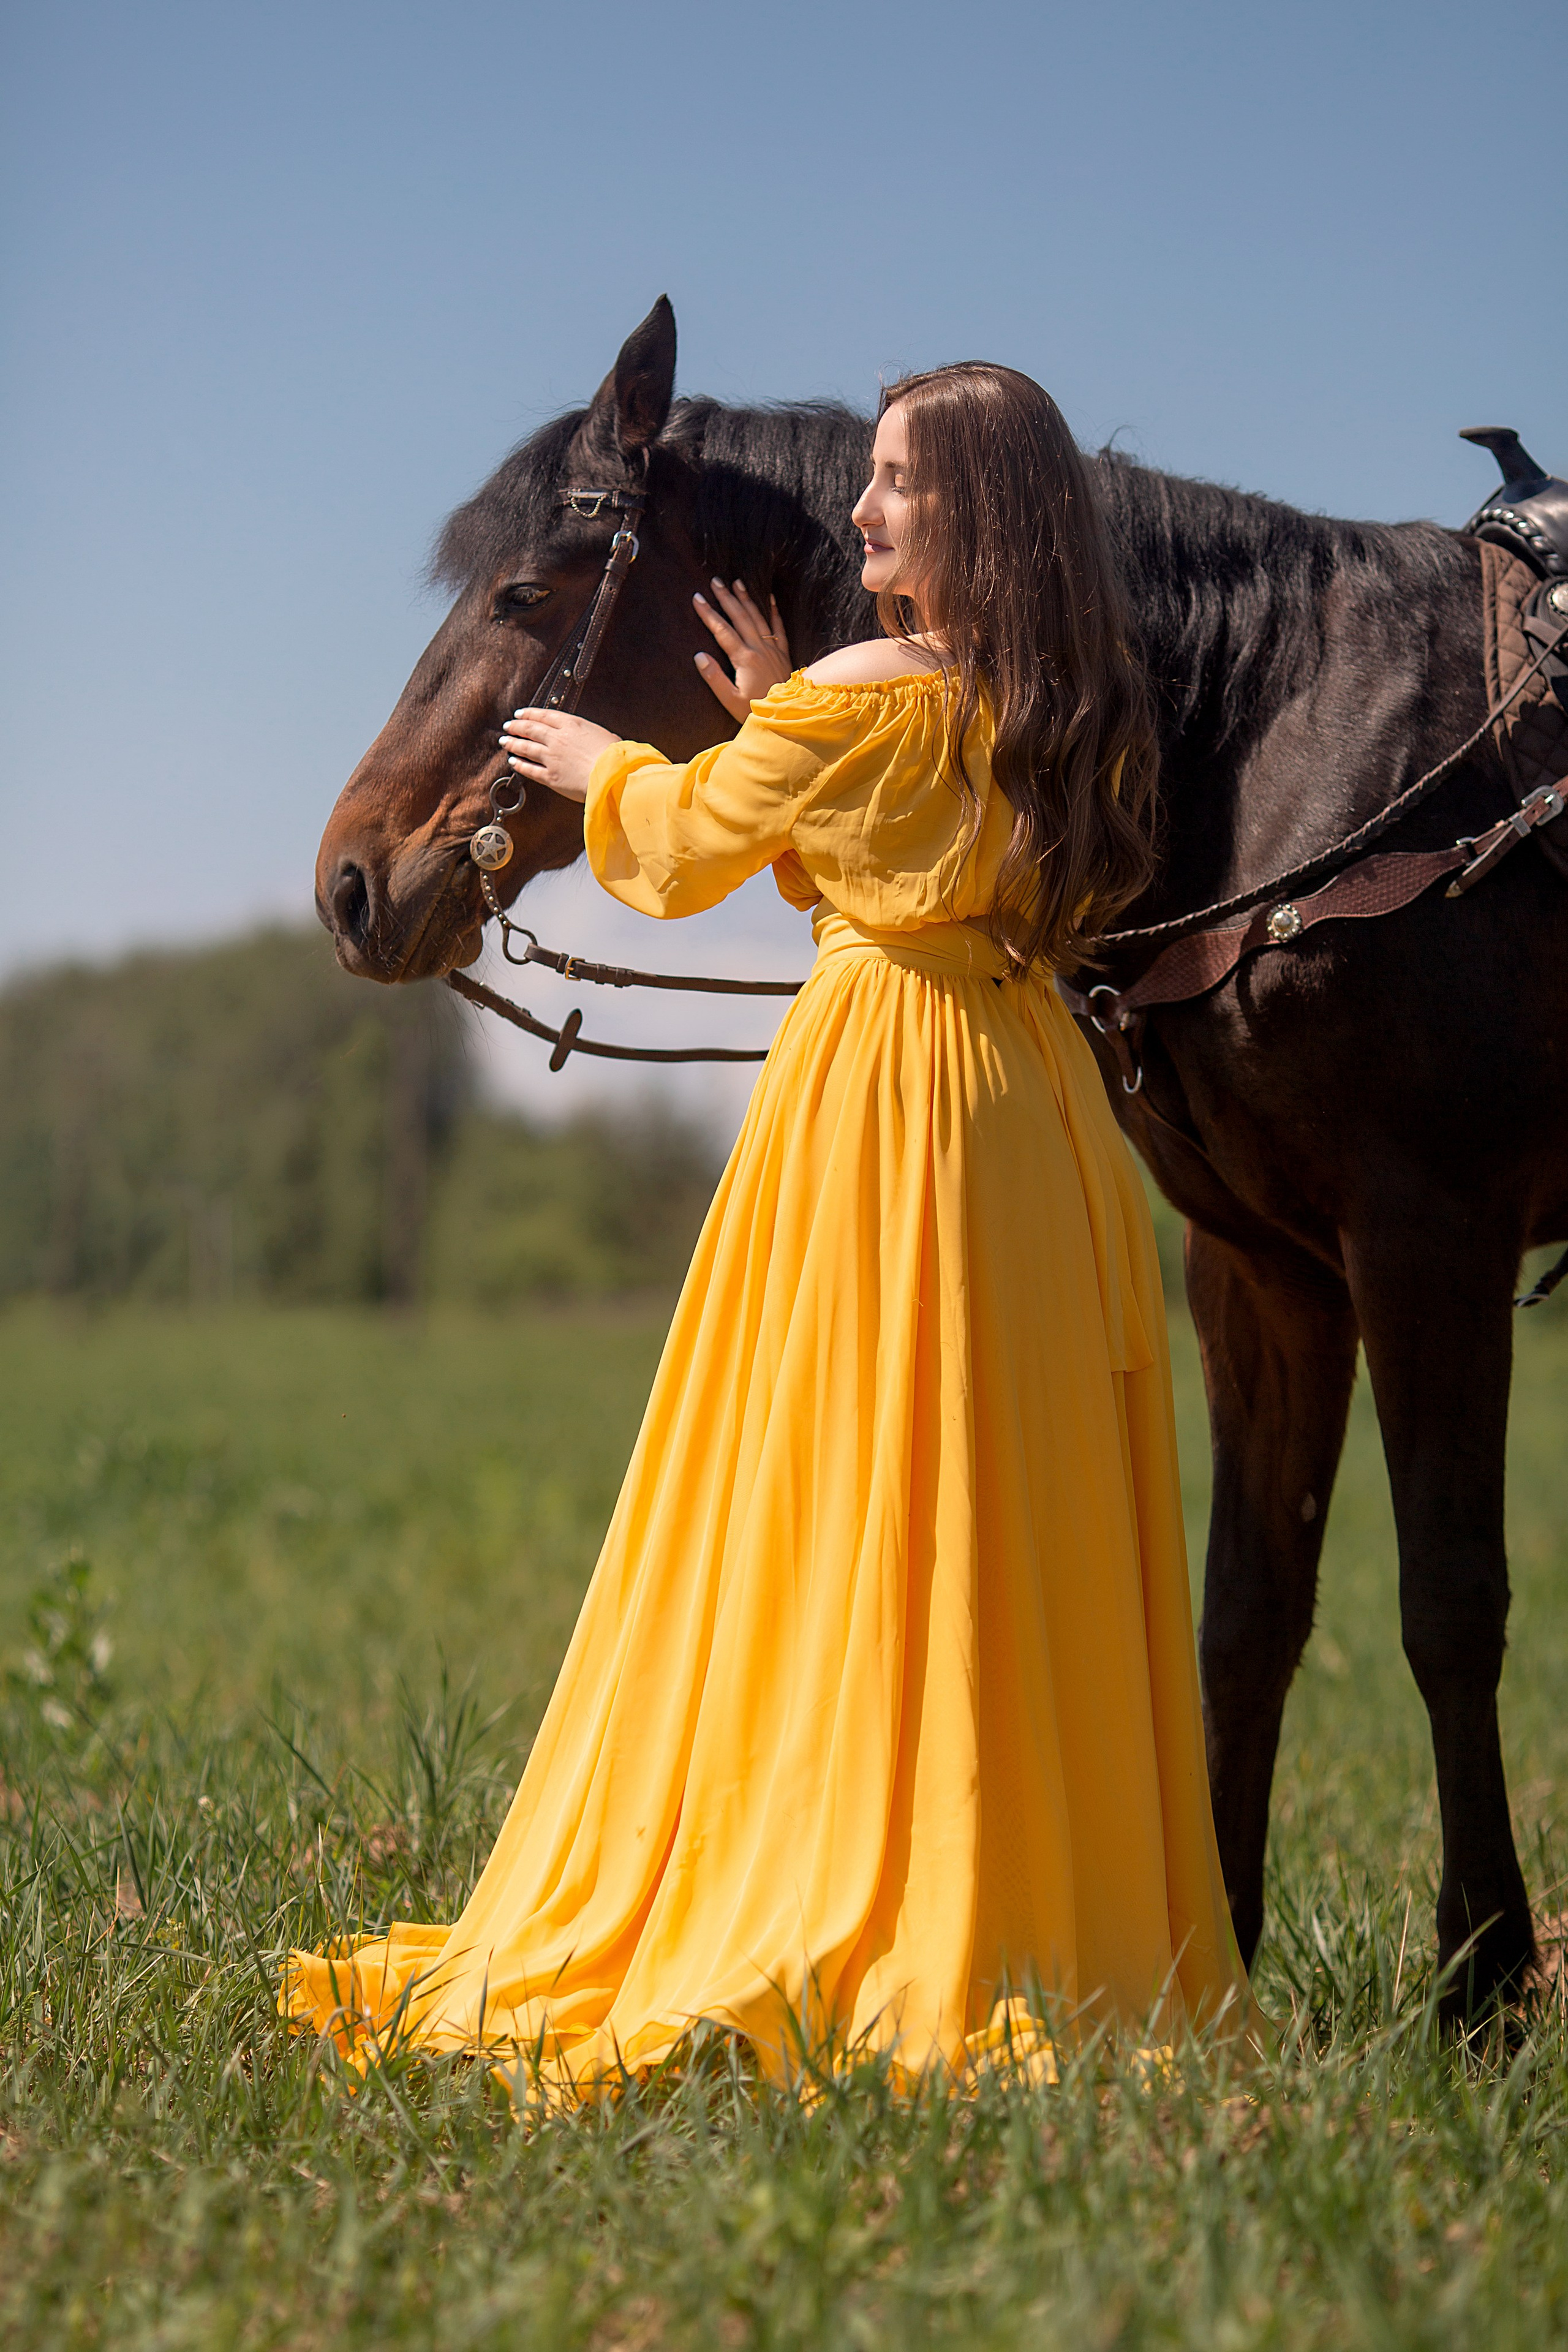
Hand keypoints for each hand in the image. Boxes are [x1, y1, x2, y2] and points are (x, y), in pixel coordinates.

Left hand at [497, 708, 618, 803]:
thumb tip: (590, 736)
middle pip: (530, 729)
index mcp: (572, 725)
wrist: (612, 774)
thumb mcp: (604, 735)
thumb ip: (589, 733)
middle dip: (516, 726)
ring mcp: (552, 757)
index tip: (520, 714)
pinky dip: (519, 765)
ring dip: (513, 743)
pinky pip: (530, 769)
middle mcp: (558, 738)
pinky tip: (513, 761)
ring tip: (505, 741)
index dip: (529, 714)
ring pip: (526, 748)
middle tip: (508, 726)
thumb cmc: (614, 755)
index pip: (544, 715)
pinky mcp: (550, 776)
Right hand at [693, 578, 791, 720]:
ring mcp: (773, 650)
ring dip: (746, 599)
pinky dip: (773, 612)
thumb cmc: (754, 711)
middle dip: (726, 598)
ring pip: (758, 618)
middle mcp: (759, 650)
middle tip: (715, 581)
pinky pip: (779, 628)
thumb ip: (714, 678)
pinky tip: (769, 598)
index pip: (722, 631)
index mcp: (744, 660)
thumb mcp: (730, 700)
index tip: (698, 598)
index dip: (709, 614)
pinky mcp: (783, 655)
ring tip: (737, 582)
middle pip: (740, 618)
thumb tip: (699, 656)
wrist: (787, 717)